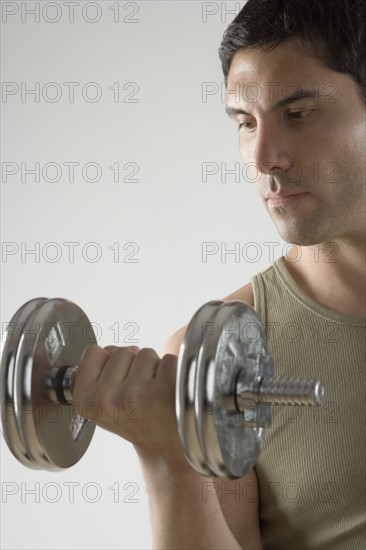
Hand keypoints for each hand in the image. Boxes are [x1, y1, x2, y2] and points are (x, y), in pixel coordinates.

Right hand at [72, 344, 186, 467]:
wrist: (163, 446)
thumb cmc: (135, 418)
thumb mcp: (100, 402)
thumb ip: (96, 372)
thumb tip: (110, 350)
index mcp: (85, 400)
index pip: (94, 352)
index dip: (109, 362)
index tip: (117, 382)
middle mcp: (106, 399)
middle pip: (122, 350)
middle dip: (133, 365)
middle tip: (139, 391)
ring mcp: (134, 395)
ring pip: (146, 353)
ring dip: (153, 368)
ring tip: (153, 392)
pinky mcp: (162, 391)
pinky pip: (167, 359)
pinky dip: (171, 371)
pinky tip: (168, 392)